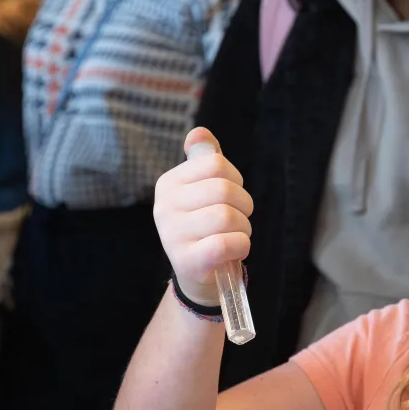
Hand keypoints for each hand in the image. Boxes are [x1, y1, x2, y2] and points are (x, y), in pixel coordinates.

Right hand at [153, 127, 251, 307]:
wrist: (200, 276)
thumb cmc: (207, 228)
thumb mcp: (204, 192)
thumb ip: (204, 160)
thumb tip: (199, 133)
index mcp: (169, 184)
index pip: (215, 163)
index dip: (235, 180)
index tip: (232, 197)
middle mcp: (164, 207)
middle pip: (224, 189)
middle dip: (243, 206)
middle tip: (238, 221)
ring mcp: (172, 235)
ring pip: (227, 216)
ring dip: (243, 229)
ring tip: (235, 237)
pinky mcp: (186, 261)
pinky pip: (226, 243)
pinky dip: (241, 246)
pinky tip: (235, 250)